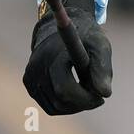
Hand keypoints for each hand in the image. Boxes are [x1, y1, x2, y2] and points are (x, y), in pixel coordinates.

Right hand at [22, 0, 112, 114]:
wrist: (60, 27)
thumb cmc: (85, 37)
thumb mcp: (99, 46)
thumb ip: (102, 68)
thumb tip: (105, 93)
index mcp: (55, 55)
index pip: (65, 88)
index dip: (85, 99)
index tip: (101, 99)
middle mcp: (38, 65)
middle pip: (60, 100)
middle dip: (83, 103)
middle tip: (97, 99)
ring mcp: (30, 74)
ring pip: (55, 106)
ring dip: (75, 106)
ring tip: (88, 92)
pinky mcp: (28, 82)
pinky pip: (49, 105)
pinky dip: (65, 105)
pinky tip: (76, 94)